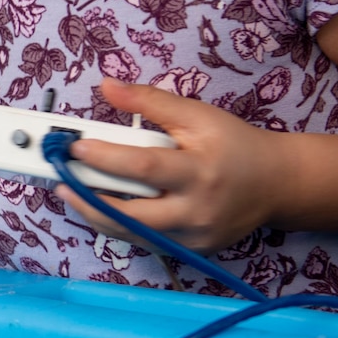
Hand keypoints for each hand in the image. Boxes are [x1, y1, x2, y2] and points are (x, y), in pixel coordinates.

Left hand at [57, 79, 289, 251]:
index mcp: (200, 172)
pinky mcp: (192, 251)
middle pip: (131, 214)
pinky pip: (146, 241)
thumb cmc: (235, 145)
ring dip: (96, 214)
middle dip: (88, 199)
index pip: (144, 169)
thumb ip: (150, 101)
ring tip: (71, 192)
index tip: (74, 147)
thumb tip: (107, 86)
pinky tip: (102, 206)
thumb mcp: (198, 115)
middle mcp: (196, 211)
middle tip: (60, 180)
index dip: (105, 158)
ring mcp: (194, 238)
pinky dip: (121, 224)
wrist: (277, 184)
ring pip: (133, 234)